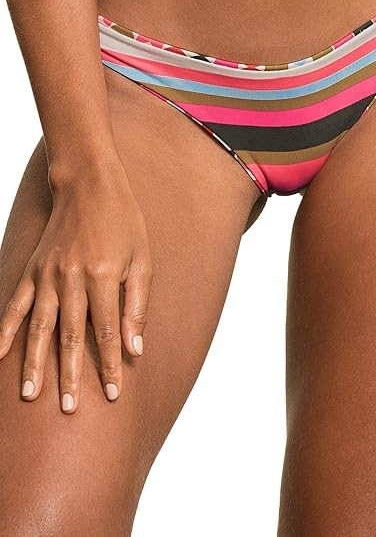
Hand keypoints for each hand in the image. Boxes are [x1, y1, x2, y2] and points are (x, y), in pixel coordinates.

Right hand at [0, 160, 152, 413]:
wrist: (90, 185)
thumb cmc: (124, 223)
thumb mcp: (142, 260)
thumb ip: (137, 305)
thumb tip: (135, 348)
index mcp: (103, 276)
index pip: (106, 331)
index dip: (109, 365)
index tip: (112, 393)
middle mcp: (71, 278)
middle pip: (69, 336)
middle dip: (70, 375)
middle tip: (69, 409)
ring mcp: (48, 274)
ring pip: (38, 327)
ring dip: (34, 363)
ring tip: (30, 395)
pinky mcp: (33, 269)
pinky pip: (16, 304)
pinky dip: (6, 330)